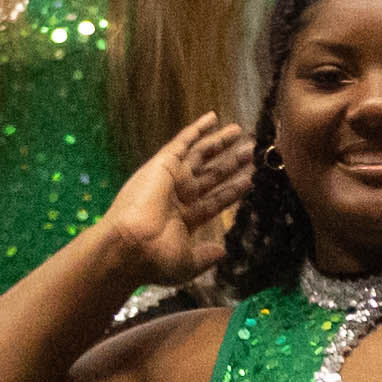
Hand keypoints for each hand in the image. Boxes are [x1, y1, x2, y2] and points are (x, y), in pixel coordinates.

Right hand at [98, 113, 253, 287]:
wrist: (131, 246)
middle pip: (211, 175)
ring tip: (240, 132)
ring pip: (201, 155)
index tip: (249, 180)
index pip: (213, 200)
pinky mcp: (163, 164)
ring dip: (219, 143)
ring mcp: (171, 179)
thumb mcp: (186, 263)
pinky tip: (213, 118)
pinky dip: (197, 129)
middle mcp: (178, 196)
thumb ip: (205, 256)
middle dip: (230, 163)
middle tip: (250, 150)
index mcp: (183, 219)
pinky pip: (183, 142)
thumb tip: (221, 252)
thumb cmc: (156, 259)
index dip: (231, 191)